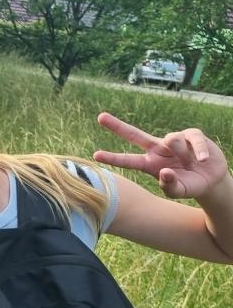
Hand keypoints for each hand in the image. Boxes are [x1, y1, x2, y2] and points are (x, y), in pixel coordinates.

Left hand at [94, 113, 229, 199]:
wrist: (211, 178)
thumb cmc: (190, 185)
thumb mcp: (179, 191)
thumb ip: (170, 185)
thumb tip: (164, 172)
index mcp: (149, 163)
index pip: (128, 160)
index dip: (113, 158)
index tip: (95, 155)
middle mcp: (157, 149)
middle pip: (134, 134)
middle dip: (117, 126)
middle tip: (99, 117)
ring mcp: (173, 140)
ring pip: (171, 139)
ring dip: (182, 154)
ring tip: (191, 164)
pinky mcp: (191, 135)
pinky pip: (192, 139)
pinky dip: (198, 150)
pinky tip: (202, 159)